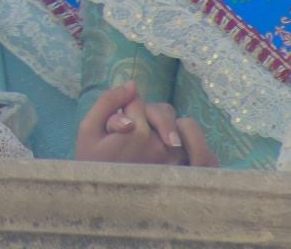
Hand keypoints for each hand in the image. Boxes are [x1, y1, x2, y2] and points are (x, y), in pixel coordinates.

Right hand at [74, 83, 216, 166]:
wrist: (105, 204)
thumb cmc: (93, 165)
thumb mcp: (88, 130)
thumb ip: (107, 102)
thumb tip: (132, 85)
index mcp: (135, 131)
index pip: (136, 101)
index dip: (123, 107)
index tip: (114, 124)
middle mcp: (160, 144)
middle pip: (161, 110)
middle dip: (145, 114)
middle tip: (130, 130)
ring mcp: (176, 159)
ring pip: (182, 125)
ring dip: (167, 127)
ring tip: (151, 140)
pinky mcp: (186, 174)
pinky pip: (202, 151)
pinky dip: (193, 145)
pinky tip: (175, 150)